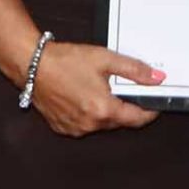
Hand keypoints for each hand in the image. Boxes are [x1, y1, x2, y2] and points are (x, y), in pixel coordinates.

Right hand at [26, 41, 163, 137]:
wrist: (32, 65)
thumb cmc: (65, 61)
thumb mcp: (106, 59)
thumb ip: (135, 70)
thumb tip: (157, 78)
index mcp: (103, 109)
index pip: (138, 119)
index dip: (150, 111)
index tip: (155, 102)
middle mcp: (90, 124)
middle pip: (120, 121)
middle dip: (126, 107)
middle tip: (122, 87)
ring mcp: (75, 128)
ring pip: (102, 124)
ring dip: (106, 110)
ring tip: (97, 88)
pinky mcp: (62, 128)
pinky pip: (85, 125)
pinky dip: (89, 114)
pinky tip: (83, 96)